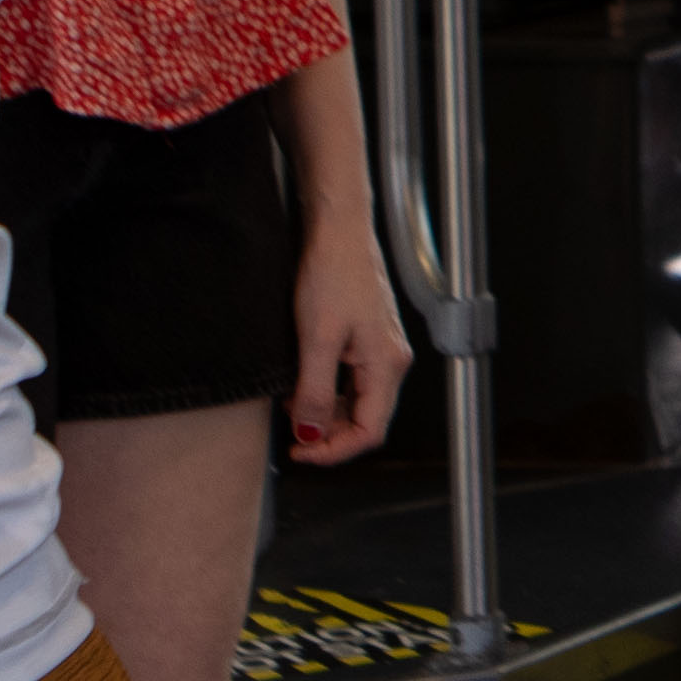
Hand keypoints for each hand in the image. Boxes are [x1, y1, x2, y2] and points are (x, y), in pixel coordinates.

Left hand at [285, 197, 407, 467]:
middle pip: (365, 419)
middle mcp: (390, 359)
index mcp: (386, 364)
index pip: (369, 431)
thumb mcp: (316, 338)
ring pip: (356, 400)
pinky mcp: (366, 335)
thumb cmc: (334, 271)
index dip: (334, 450)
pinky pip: (351, 379)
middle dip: (328, 433)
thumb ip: (314, 392)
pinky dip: (326, 389)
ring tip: (290, 404)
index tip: (300, 452)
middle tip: (291, 434)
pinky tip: (302, 380)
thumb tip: (310, 434)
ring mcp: (380, 347)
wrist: (337, 227)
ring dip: (324, 411)